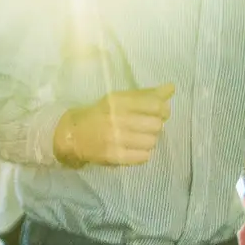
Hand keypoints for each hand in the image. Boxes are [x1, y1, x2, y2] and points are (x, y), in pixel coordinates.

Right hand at [53, 85, 175, 166]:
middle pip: (156, 124)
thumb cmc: (101, 114)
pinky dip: (142, 154)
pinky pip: (143, 157)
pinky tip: (134, 149)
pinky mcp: (114, 156)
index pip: (155, 105)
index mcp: (118, 101)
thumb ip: (146, 94)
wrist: (73, 135)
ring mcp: (114, 138)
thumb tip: (171, 88)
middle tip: (146, 127)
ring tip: (138, 139)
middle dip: (155, 126)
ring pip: (151, 141)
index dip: (163, 110)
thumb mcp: (119, 99)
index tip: (159, 113)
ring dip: (149, 141)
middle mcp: (116, 118)